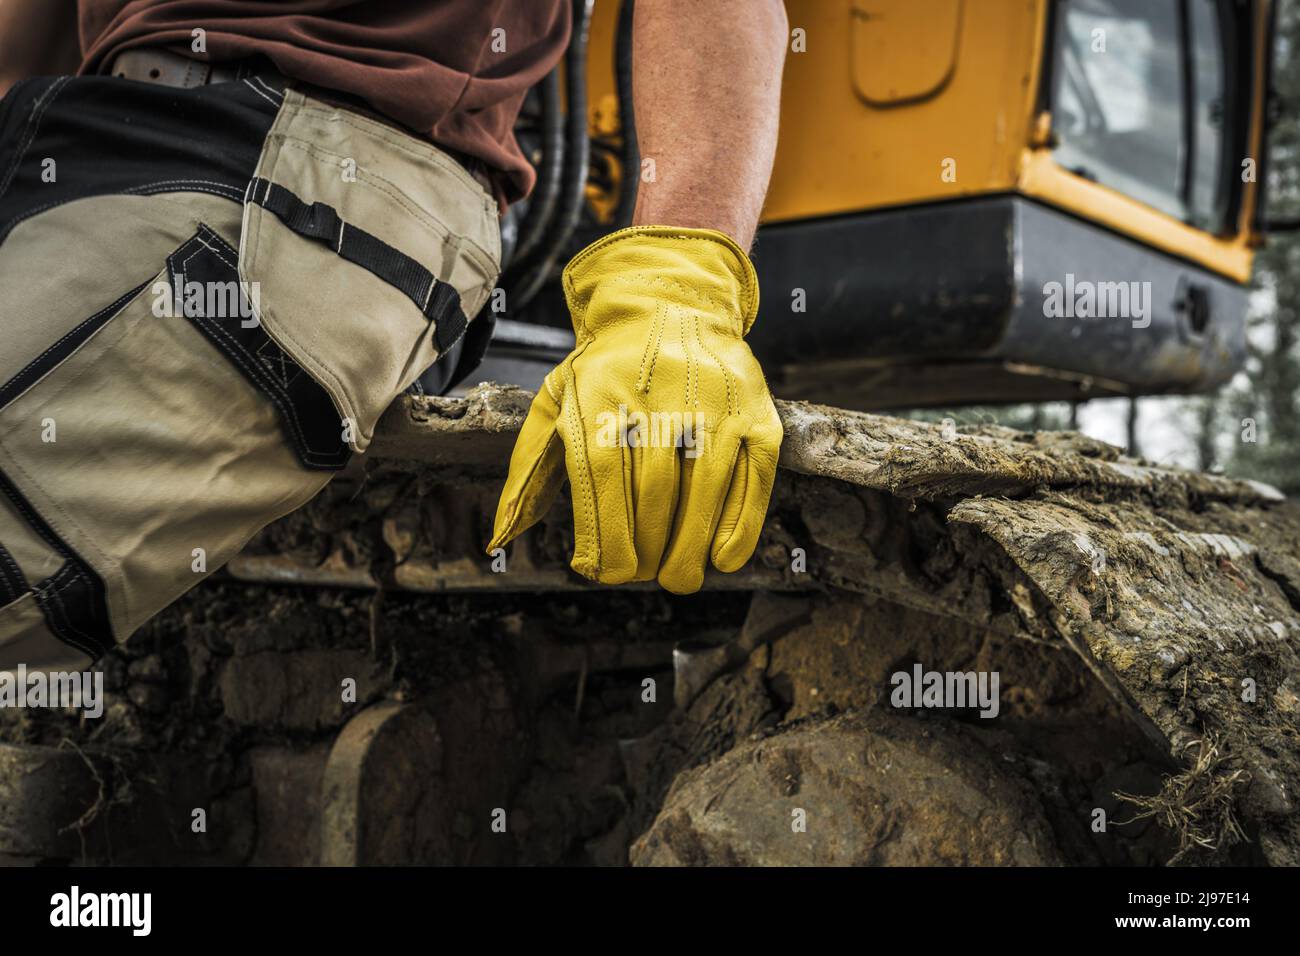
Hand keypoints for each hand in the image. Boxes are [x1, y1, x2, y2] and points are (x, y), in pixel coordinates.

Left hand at [488, 225, 781, 592]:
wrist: (668, 302)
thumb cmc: (604, 369)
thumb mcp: (554, 403)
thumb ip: (527, 472)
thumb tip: (499, 539)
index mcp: (602, 398)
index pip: (603, 480)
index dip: (604, 536)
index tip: (604, 573)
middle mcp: (659, 398)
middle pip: (655, 493)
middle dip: (647, 550)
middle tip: (643, 576)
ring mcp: (714, 404)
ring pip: (705, 490)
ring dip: (691, 548)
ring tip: (678, 578)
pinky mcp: (756, 412)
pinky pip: (753, 478)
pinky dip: (740, 525)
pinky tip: (721, 557)